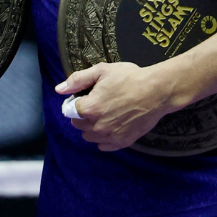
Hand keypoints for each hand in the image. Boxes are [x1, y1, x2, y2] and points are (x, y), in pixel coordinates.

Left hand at [55, 62, 171, 150]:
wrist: (157, 91)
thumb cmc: (130, 78)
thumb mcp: (102, 71)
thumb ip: (77, 80)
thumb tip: (59, 89)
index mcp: (89, 108)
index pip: (69, 111)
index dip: (75, 102)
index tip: (86, 96)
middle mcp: (97, 126)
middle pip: (78, 124)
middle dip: (83, 114)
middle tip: (98, 102)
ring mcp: (110, 136)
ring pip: (89, 136)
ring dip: (92, 126)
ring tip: (106, 113)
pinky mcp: (122, 142)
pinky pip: (104, 146)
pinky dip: (104, 137)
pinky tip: (113, 124)